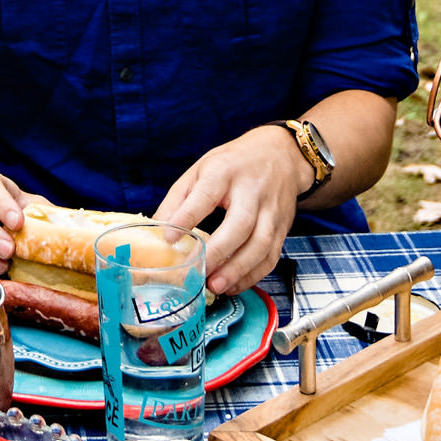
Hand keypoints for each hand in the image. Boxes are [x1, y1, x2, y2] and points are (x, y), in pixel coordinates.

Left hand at [155, 127, 309, 297]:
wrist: (280, 155)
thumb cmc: (234, 164)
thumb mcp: (201, 169)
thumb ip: (179, 198)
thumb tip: (158, 228)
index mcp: (225, 171)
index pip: (206, 195)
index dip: (187, 217)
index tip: (169, 239)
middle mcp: (252, 190)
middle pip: (240, 224)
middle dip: (219, 252)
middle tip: (200, 272)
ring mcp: (271, 210)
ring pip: (261, 244)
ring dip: (238, 269)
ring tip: (216, 285)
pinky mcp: (283, 227)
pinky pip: (271, 255)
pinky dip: (253, 274)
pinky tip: (234, 284)